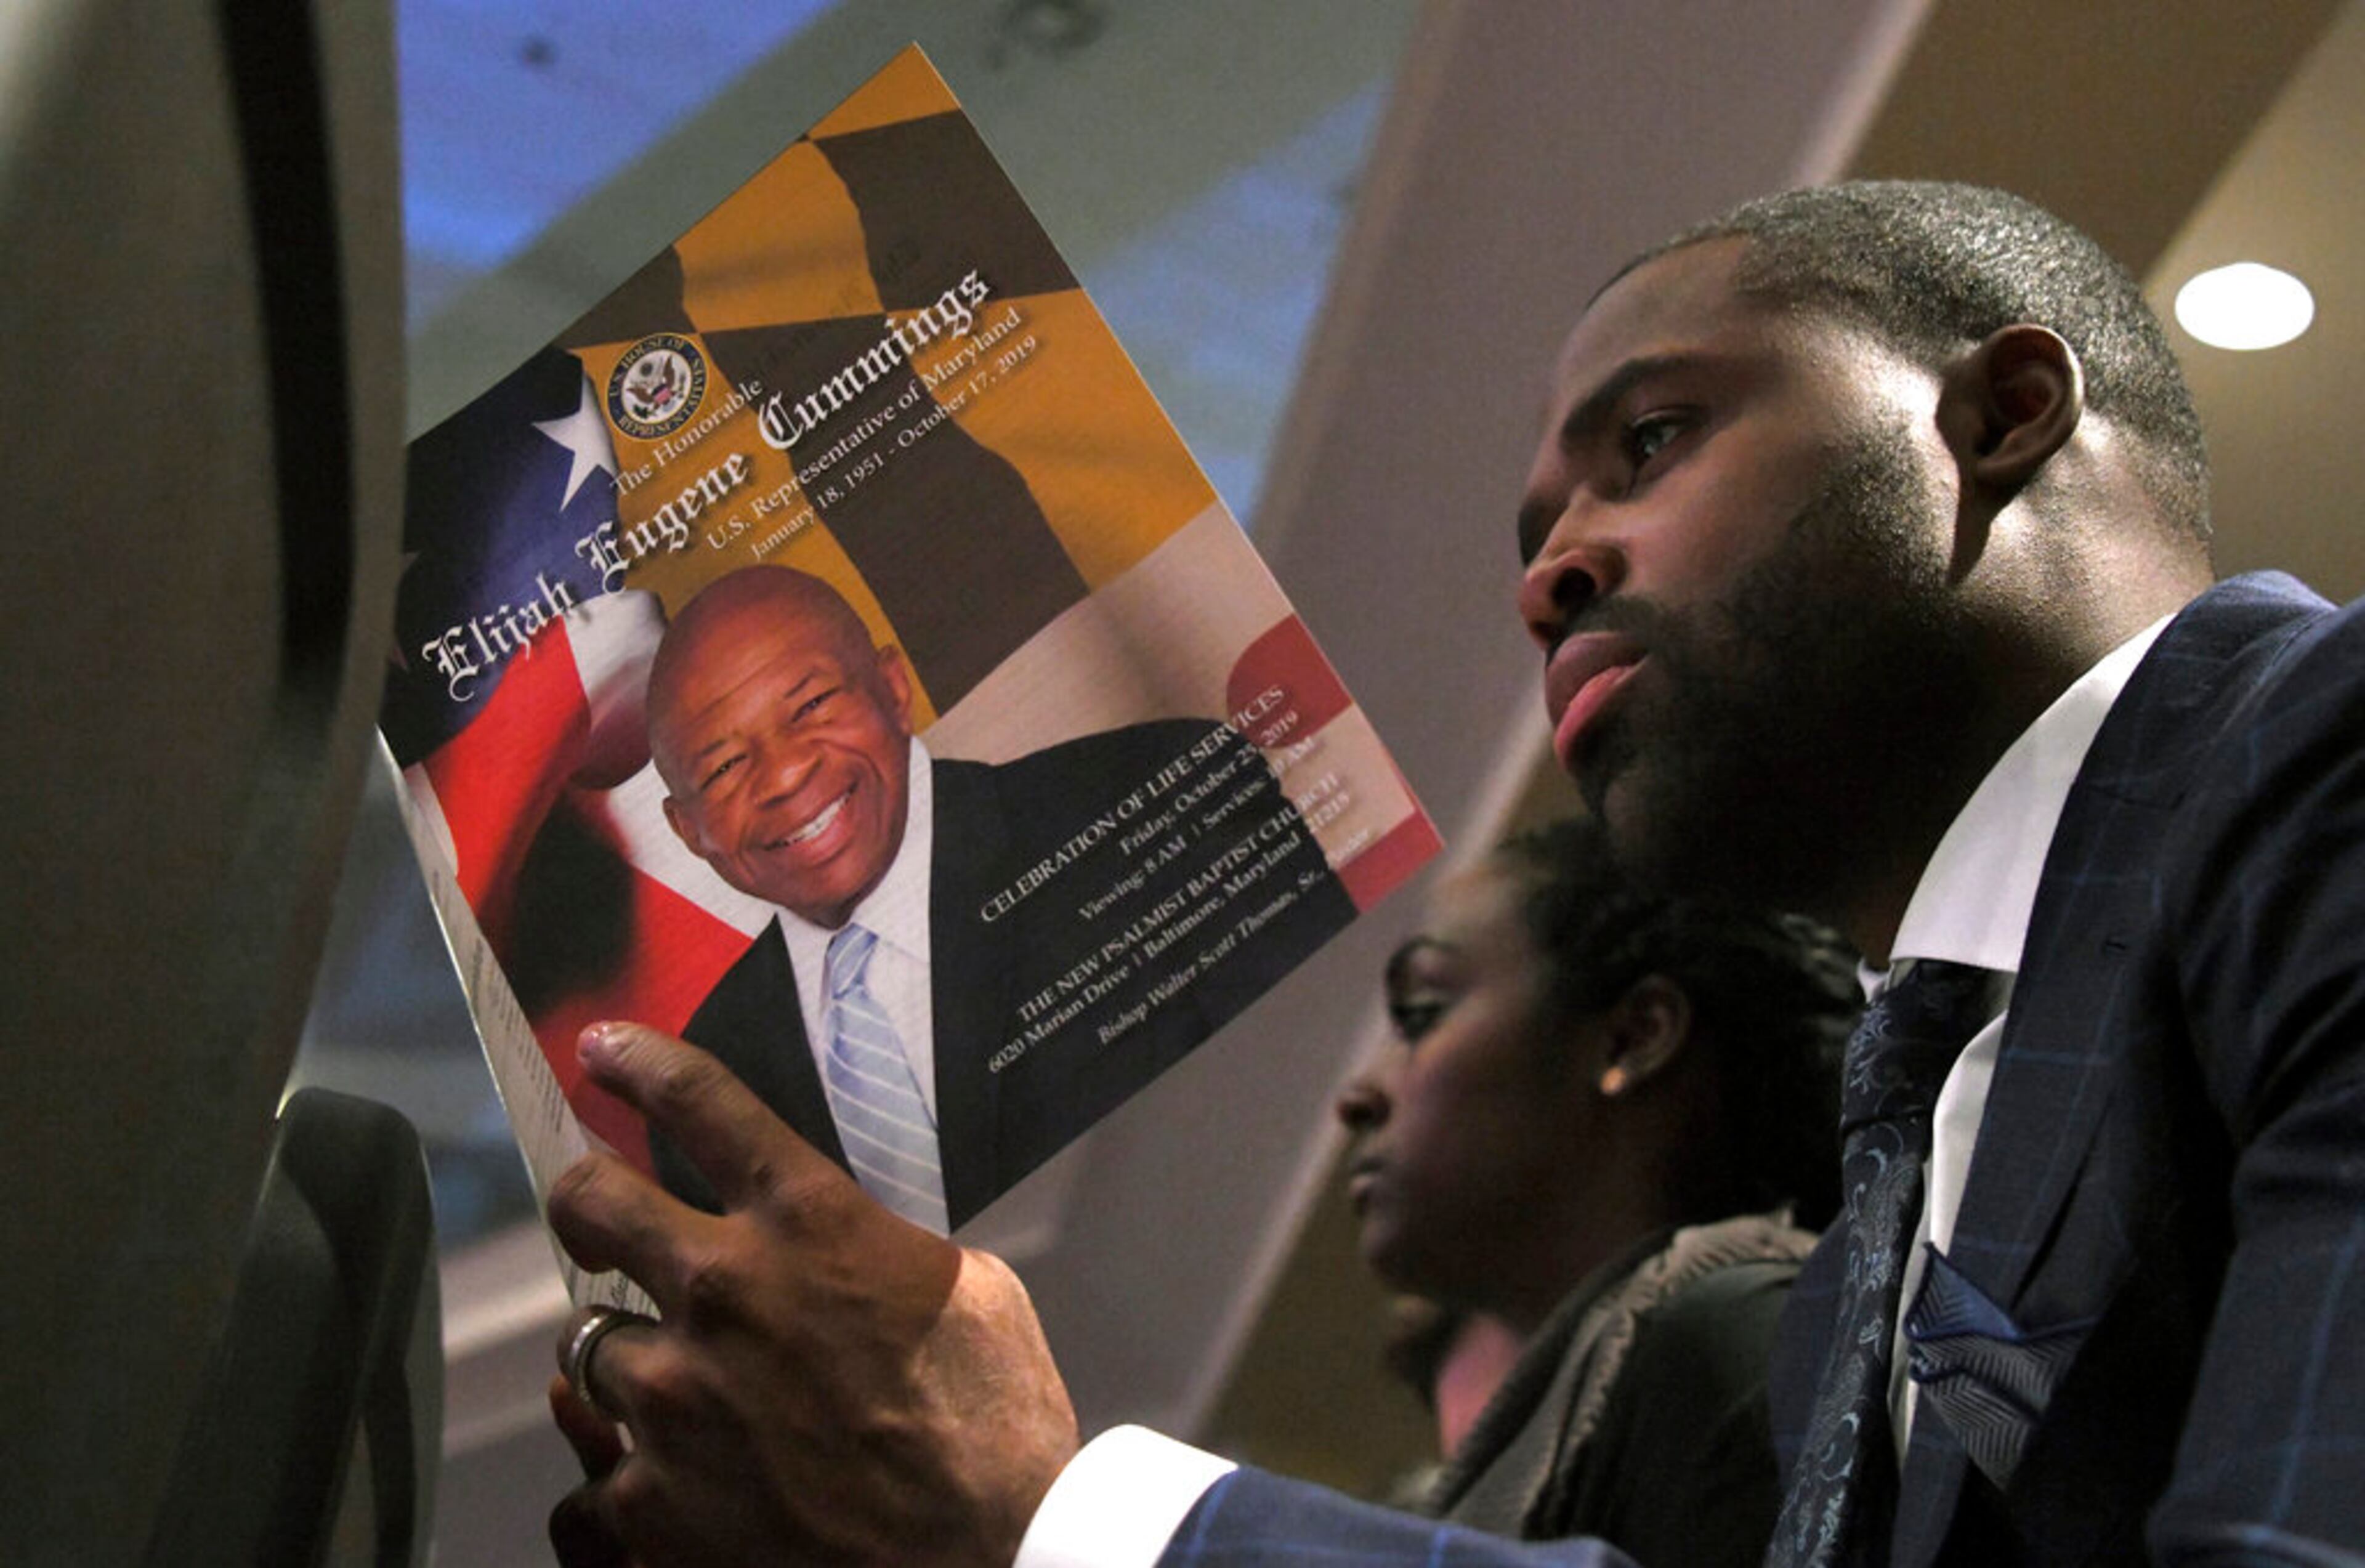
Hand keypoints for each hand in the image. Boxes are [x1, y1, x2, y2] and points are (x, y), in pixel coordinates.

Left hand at [544, 1021, 1080, 1566]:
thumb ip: (888, 1252)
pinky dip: (623, 1491)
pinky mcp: (650, 1508)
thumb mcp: (973, 1294)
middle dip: (585, 1200)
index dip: (639, 1062)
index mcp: (811, 1225)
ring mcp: (674, 1403)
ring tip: (673, 1395)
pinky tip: (668, 1496)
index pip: (698, 1102)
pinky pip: (589, 1487)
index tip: (604, 1050)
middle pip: (589, 1203)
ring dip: (626, 1367)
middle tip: (597, 1218)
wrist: (990, 1559)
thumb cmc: (997, 1431)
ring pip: (585, 1351)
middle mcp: (724, 1294)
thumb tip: (858, 1248)